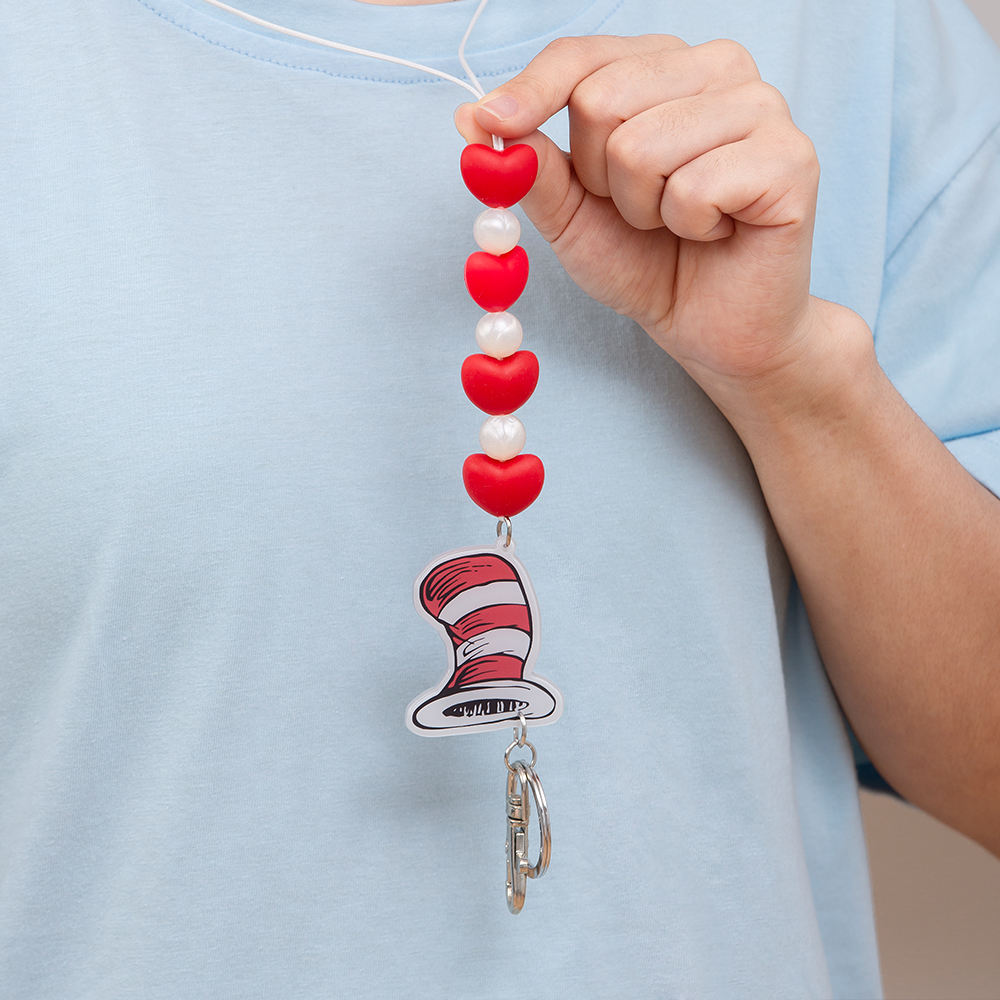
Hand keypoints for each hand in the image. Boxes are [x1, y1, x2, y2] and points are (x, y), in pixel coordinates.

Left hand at [455, 35, 838, 413]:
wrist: (711, 328)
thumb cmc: (647, 264)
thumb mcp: (572, 214)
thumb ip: (533, 165)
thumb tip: (471, 118)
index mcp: (665, 68)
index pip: (582, 55)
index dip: (530, 92)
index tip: (488, 124)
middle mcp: (718, 69)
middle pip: (601, 99)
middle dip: (600, 179)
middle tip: (641, 211)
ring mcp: (761, 108)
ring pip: (642, 146)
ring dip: (643, 210)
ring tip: (679, 224)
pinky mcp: (791, 157)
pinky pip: (693, 187)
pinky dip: (688, 227)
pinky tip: (717, 233)